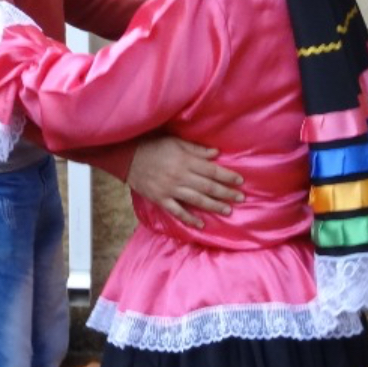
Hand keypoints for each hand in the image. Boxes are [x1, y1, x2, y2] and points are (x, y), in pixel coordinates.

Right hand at [127, 135, 243, 228]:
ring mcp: (170, 189)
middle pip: (208, 187)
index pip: (212, 170)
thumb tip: (216, 154)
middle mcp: (180, 176)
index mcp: (185, 161)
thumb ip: (196, 149)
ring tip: (228, 210)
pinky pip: (177, 211)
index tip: (240, 181)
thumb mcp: (175, 142)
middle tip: (241, 198)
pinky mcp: (160, 199)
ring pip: (196, 200)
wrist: (127, 157)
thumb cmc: (153, 146)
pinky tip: (200, 224)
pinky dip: (189, 218)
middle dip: (226, 193)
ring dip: (214, 206)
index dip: (227, 176)